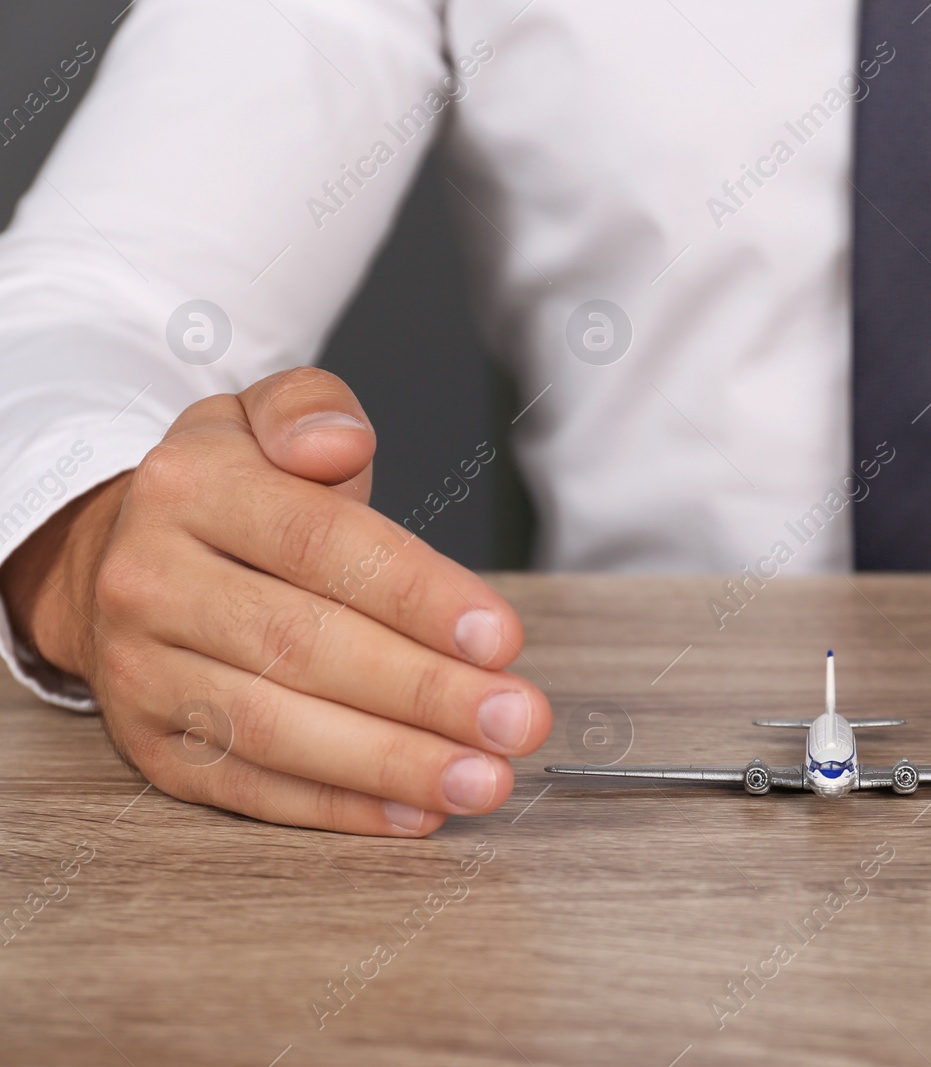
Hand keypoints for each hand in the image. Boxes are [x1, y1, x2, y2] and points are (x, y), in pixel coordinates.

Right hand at [0, 368, 550, 835]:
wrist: (112, 562)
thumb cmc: (231, 495)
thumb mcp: (261, 419)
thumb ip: (309, 409)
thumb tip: (338, 443)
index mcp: (189, 488)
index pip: (321, 544)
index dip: (419, 596)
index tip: (503, 638)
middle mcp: (151, 581)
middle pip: (305, 645)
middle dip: (426, 692)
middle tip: (518, 720)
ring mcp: (142, 672)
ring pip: (277, 728)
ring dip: (392, 763)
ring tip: (484, 779)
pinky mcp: (151, 746)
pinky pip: (250, 787)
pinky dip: (339, 808)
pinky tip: (417, 813)